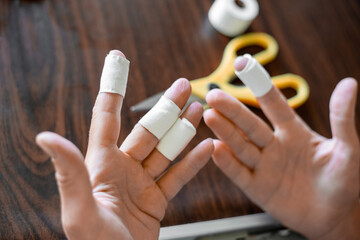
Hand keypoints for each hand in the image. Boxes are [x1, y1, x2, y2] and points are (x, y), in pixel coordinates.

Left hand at [36, 51, 213, 239]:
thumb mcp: (80, 209)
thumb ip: (70, 171)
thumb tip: (45, 137)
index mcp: (101, 165)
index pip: (107, 118)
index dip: (113, 89)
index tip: (117, 63)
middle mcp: (122, 170)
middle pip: (148, 130)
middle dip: (166, 106)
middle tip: (183, 86)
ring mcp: (142, 184)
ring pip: (166, 149)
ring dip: (184, 129)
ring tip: (199, 110)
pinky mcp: (157, 200)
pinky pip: (179, 176)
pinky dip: (193, 162)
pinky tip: (206, 147)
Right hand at [204, 57, 359, 238]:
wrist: (334, 217)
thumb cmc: (345, 183)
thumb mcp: (349, 150)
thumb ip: (342, 120)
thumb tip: (348, 84)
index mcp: (294, 132)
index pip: (274, 105)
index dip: (260, 85)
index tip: (244, 66)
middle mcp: (274, 146)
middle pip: (250, 125)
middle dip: (232, 110)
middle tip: (214, 96)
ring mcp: (264, 166)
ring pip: (241, 146)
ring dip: (225, 132)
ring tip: (210, 116)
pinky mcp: (257, 188)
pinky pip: (240, 174)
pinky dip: (227, 163)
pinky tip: (214, 149)